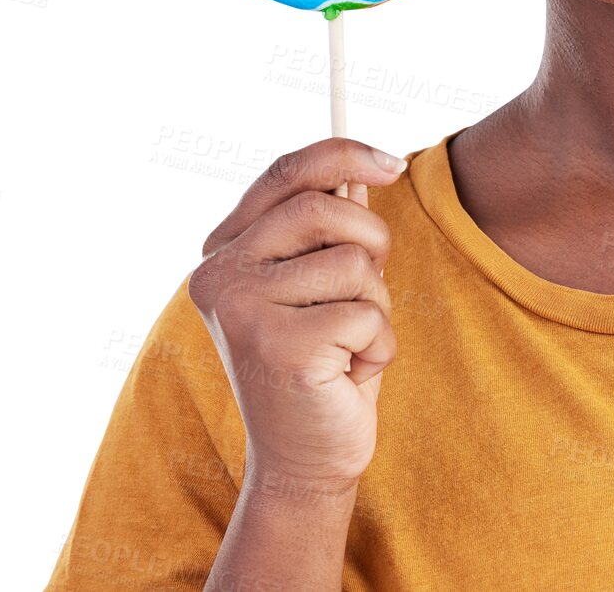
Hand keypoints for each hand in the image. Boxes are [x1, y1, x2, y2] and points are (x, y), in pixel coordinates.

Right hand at [188, 139, 406, 492]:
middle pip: (325, 208)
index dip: (344, 154)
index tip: (395, 163)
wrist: (307, 460)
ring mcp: (242, 311)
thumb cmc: (325, 362)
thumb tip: (367, 168)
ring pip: (355, 262)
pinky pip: (368, 313)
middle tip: (368, 290)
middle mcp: (218, 276)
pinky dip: (378, 345)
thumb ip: (332, 229)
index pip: (285, 174)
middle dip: (371, 242)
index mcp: (225, 252)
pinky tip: (347, 376)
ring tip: (347, 344)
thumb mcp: (326, 284)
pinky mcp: (279, 347)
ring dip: (375, 306)